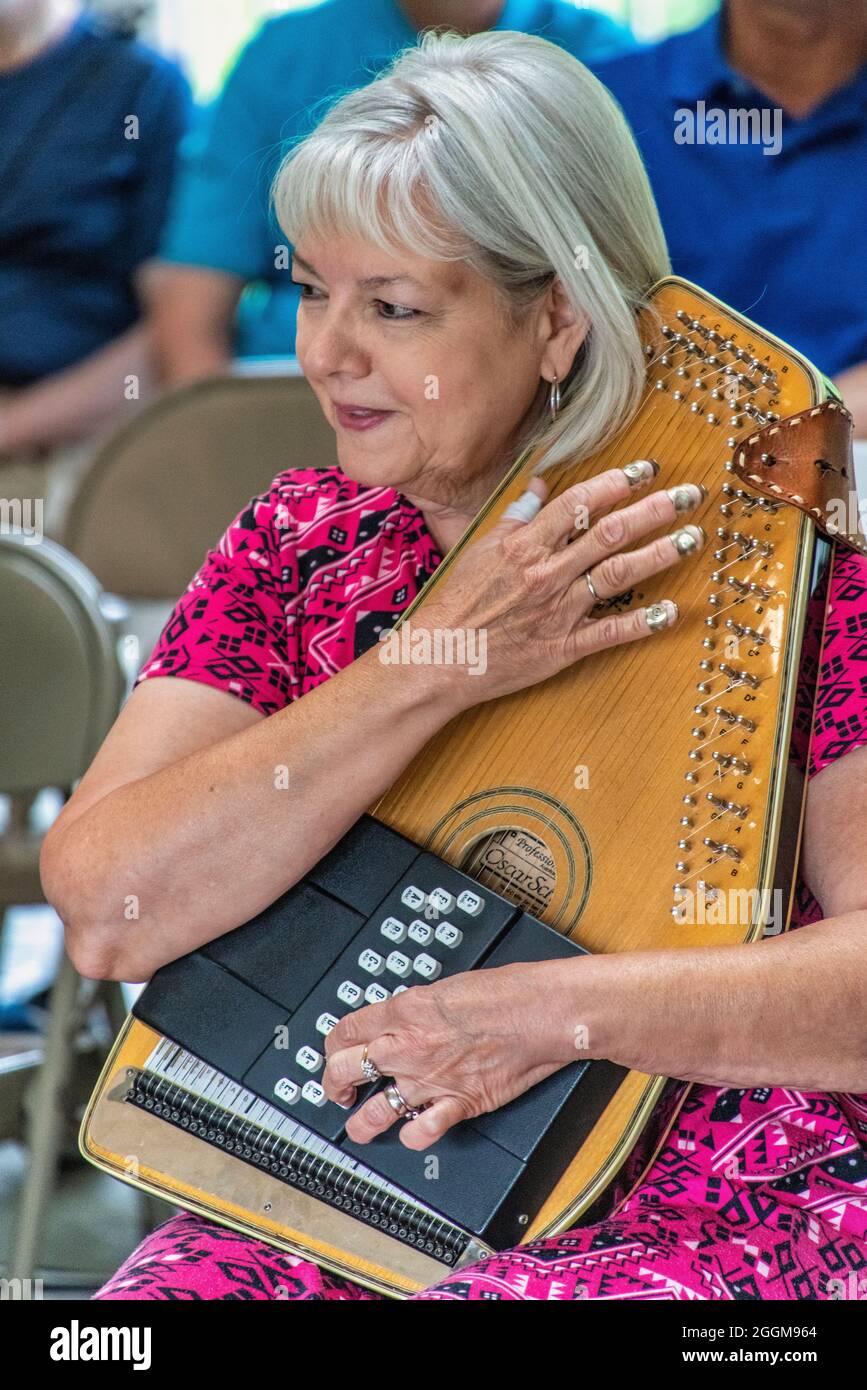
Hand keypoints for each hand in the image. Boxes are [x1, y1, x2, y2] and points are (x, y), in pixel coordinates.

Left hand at [321, 960, 582, 1148]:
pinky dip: (412, 1136)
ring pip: (373, 1113)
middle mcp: (408, 1047)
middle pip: (344, 1070)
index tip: (337, 1052)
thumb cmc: (505, 993)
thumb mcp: (444, 987)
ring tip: (359, 1125)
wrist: (540, 1013)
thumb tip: (401, 1022)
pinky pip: (419, 1133)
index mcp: (403, 1011)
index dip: (333, 1046)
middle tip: (340, 1089)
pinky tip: (412, 1130)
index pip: (345, 1031)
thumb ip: (415, 1010)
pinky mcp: (457, 1104)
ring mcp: (429, 1080)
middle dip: (334, 1083)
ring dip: (361, 1123)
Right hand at [412, 463, 705, 710]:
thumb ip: (516, 517)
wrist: (439, 659)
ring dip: (660, 554)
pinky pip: (611, 633)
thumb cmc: (456, 603)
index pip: (579, 503)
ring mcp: (558, 611)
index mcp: (524, 545)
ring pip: (618, 575)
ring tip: (694, 539)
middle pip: (610, 533)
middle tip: (692, 495)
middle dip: (656, 511)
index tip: (647, 469)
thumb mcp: (481, 549)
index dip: (617, 482)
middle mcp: (546, 573)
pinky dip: (644, 622)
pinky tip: (673, 611)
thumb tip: (541, 485)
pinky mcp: (563, 648)